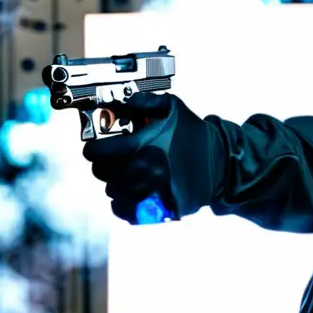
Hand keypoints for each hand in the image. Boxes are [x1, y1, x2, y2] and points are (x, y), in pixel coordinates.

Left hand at [82, 92, 221, 223]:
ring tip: (124, 174)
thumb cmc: (192, 133)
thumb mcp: (172, 107)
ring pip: (113, 192)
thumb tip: (121, 101)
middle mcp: (146, 172)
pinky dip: (123, 202)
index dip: (92, 149)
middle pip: (104, 174)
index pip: (102, 152)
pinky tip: (131, 191)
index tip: (92, 149)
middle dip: (102, 165)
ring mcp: (152, 194)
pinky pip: (126, 211)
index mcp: (145, 146)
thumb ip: (144, 101)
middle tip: (107, 161)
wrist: (221, 162)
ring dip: (114, 182)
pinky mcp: (159, 211)